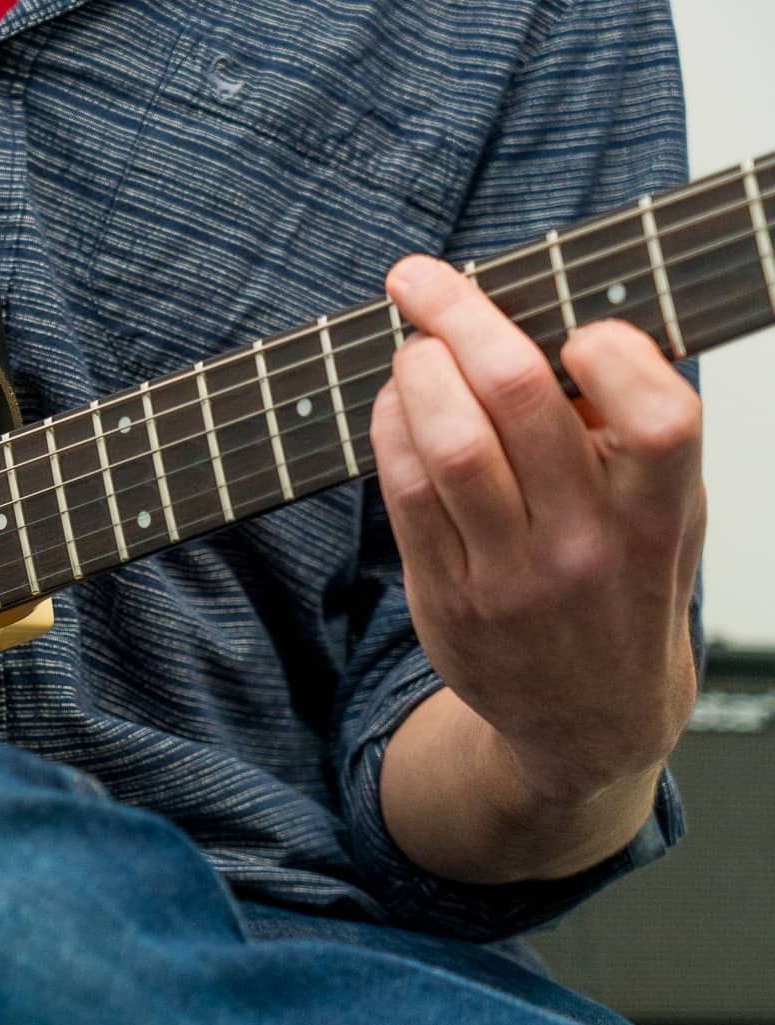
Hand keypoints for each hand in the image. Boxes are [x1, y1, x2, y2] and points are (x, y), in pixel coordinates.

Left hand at [371, 256, 703, 808]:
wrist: (589, 717)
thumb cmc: (624, 581)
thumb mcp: (664, 514)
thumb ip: (629, 433)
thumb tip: (548, 322)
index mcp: (659, 512)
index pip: (658, 417)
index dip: (613, 353)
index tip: (577, 327)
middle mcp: (586, 544)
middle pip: (516, 400)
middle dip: (459, 317)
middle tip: (418, 278)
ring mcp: (510, 576)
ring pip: (446, 442)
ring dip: (412, 371)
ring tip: (409, 344)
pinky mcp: (446, 597)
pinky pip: (403, 491)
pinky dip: (389, 428)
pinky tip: (393, 403)